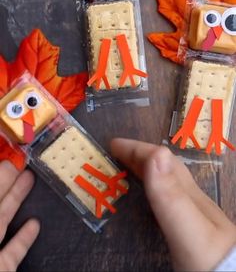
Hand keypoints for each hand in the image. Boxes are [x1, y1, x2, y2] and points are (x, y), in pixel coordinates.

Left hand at [0, 161, 39, 271]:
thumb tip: (6, 167)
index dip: (0, 173)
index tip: (12, 156)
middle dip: (8, 180)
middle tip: (23, 162)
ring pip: (2, 222)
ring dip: (17, 200)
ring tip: (30, 180)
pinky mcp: (2, 269)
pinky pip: (13, 251)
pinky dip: (24, 237)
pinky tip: (35, 224)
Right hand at [111, 139, 235, 270]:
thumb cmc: (209, 259)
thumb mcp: (189, 230)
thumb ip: (172, 196)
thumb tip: (155, 153)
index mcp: (189, 194)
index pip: (160, 159)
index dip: (136, 149)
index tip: (112, 144)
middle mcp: (192, 199)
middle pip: (165, 166)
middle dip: (139, 155)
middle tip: (116, 153)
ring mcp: (195, 214)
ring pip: (168, 180)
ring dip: (147, 169)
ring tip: (129, 169)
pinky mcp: (194, 231)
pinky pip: (169, 198)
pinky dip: (154, 189)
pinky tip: (152, 200)